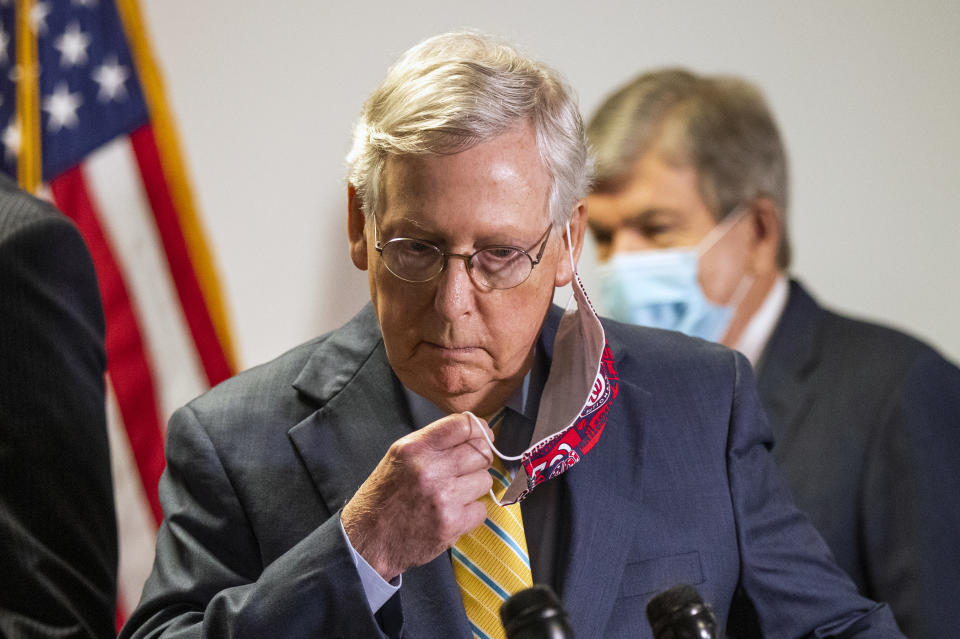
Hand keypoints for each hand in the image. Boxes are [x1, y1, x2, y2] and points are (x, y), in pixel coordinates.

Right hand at [341, 412, 494, 580]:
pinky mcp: (451, 524)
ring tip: (451, 495)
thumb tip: (475, 430)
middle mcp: (430, 470)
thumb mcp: (400, 456)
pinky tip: (451, 513)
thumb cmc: (386, 496)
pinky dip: (470, 513)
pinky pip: (481, 509)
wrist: (368, 540)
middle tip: (461, 472)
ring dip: (473, 488)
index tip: (483, 437)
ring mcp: (443, 498)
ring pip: (485, 480)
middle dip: (476, 462)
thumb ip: (435, 441)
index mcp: (415, 448)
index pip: (464, 425)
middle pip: (481, 453)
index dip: (479, 430)